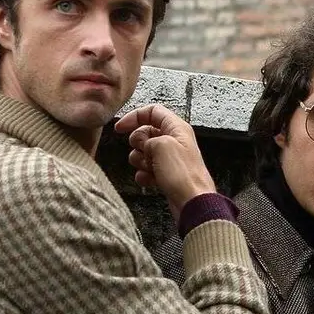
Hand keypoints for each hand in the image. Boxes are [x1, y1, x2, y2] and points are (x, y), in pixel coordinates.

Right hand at [113, 104, 216, 219]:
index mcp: (177, 128)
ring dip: (140, 161)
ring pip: (143, 153)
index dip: (134, 117)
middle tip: (145, 152)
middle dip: (137, 144)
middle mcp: (174, 141)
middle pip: (144, 133)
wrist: (192, 202)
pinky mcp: (166, 175)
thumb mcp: (161, 145)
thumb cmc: (182, 173)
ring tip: (150, 168)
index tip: (120, 128)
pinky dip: (144, 175)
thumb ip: (147, 137)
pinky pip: (146, 170)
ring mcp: (170, 159)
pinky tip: (150, 180)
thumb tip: (142, 145)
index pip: (152, 111)